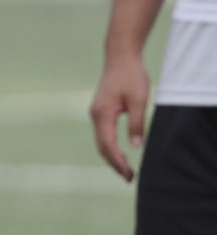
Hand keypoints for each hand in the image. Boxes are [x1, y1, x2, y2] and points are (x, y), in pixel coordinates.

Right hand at [91, 57, 151, 180]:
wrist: (120, 57)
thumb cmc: (131, 76)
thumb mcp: (139, 100)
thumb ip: (136, 123)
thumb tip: (135, 146)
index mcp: (102, 114)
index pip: (108, 145)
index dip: (118, 162)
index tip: (129, 175)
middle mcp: (95, 115)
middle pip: (101, 146)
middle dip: (114, 163)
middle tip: (129, 177)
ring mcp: (95, 112)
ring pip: (101, 141)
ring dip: (112, 156)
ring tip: (126, 169)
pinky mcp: (100, 110)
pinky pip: (102, 133)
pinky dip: (110, 146)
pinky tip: (120, 152)